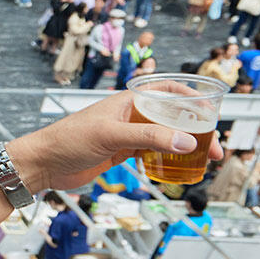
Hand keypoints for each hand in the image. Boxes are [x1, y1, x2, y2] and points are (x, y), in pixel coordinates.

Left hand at [11, 89, 221, 192]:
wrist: (44, 164)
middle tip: (215, 148)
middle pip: (172, 117)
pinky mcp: (120, 153)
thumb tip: (188, 142)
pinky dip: (168, 158)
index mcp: (127, 101)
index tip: (212, 112)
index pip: (167, 90)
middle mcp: (130, 115)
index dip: (192, 98)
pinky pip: (152, 153)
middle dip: (196, 130)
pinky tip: (178, 168)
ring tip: (204, 160)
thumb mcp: (111, 135)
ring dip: (185, 146)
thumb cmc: (68, 140)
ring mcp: (126, 134)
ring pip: (164, 136)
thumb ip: (149, 137)